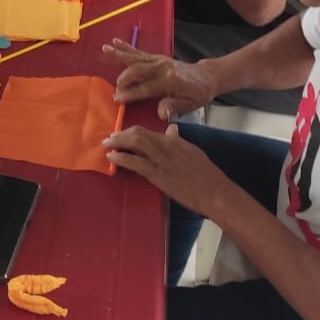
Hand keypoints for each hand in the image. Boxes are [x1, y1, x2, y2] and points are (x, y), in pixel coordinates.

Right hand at [103, 39, 217, 118]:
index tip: (117, 99)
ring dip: (119, 54)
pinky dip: (126, 47)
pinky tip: (115, 42)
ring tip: (105, 49)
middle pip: (137, 70)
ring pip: (136, 57)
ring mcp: (159, 60)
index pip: (145, 88)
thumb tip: (160, 113)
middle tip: (114, 89)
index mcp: (170, 80)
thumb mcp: (190, 104)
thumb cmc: (198, 94)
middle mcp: (162, 67)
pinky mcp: (157, 57)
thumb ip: (173, 106)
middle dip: (123, 79)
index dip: (130, 94)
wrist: (207, 77)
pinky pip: (139, 52)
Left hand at [104, 124, 233, 215]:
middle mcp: (165, 146)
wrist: (213, 191)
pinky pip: (135, 163)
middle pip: (137, 134)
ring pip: (134, 144)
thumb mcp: (192, 150)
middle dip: (120, 134)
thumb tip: (171, 129)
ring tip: (106, 145)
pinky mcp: (157, 175)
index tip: (121, 134)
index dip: (131, 132)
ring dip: (117, 143)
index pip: (146, 131)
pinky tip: (112, 158)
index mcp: (173, 140)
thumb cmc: (206, 173)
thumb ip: (178, 140)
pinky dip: (121, 158)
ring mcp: (160, 160)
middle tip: (109, 138)